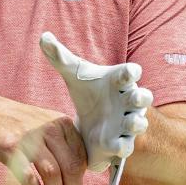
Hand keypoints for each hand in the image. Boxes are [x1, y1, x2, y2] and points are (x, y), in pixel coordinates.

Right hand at [0, 93, 87, 184]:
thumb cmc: (19, 126)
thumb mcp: (46, 124)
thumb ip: (65, 143)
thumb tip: (83, 173)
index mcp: (61, 122)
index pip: (81, 157)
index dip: (82, 180)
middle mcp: (48, 128)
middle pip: (70, 167)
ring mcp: (28, 138)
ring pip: (52, 173)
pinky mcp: (9, 148)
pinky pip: (28, 176)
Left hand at [38, 32, 152, 172]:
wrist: (91, 121)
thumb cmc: (89, 91)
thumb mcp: (73, 74)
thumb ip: (59, 56)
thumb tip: (43, 36)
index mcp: (119, 81)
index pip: (131, 73)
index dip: (132, 72)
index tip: (130, 71)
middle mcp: (128, 102)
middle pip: (142, 97)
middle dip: (141, 97)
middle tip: (137, 96)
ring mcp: (126, 124)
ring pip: (138, 124)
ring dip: (136, 123)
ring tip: (130, 123)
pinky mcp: (119, 143)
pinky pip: (125, 147)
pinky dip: (121, 147)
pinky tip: (114, 148)